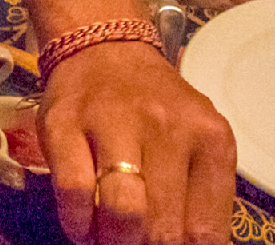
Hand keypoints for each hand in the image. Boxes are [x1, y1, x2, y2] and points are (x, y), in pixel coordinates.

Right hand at [40, 42, 235, 244]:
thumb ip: (199, 197)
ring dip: (113, 241)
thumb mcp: (195, 143)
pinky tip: (81, 224)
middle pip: (164, 228)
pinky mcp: (64, 125)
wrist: (104, 49)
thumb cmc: (155, 107)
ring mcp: (114, 124)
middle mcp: (167, 129)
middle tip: (135, 243)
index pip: (206, 231)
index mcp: (210, 140)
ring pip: (123, 211)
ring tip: (107, 239)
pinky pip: (73, 191)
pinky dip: (76, 222)